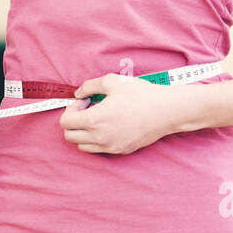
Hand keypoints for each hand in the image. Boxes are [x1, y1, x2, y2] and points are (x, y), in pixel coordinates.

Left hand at [59, 73, 183, 154]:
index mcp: (95, 120)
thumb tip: (78, 94)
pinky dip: (96, 139)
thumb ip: (89, 86)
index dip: (70, 109)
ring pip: (82, 146)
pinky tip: (108, 125)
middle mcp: (100, 138)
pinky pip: (99, 149)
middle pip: (70, 136)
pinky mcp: (121, 151)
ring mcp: (110, 147)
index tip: (84, 101)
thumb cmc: (140, 94)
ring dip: (83, 132)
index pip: (65, 123)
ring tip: (97, 118)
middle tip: (88, 109)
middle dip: (73, 122)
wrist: (166, 111)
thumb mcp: (112, 82)